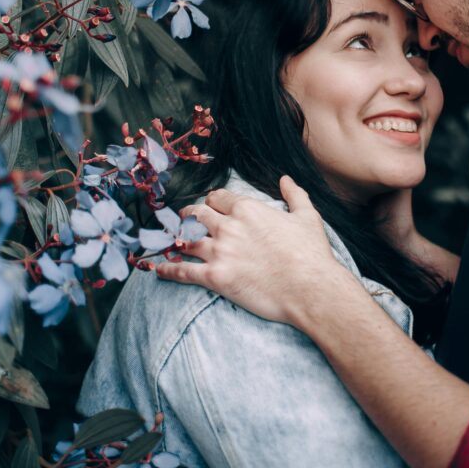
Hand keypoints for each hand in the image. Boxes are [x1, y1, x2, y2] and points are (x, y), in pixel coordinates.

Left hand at [155, 176, 358, 326]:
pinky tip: (157, 270)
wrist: (310, 288)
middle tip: (185, 220)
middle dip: (189, 216)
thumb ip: (294, 194)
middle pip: (197, 214)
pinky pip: (183, 271)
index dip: (213, 201)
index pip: (218, 198)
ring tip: (169, 240)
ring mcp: (220, 252)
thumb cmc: (311, 253)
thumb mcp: (307, 217)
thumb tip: (285, 179)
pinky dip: (168, 270)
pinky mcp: (215, 277)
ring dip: (176, 239)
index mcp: (248, 209)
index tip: (211, 206)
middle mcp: (229, 227)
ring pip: (187, 239)